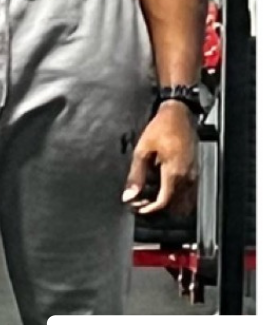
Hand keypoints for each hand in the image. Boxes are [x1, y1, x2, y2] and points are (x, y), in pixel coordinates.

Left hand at [122, 101, 198, 215]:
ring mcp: (194, 176)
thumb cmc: (161, 129)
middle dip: (155, 207)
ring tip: (148, 197)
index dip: (149, 209)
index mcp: (174, 174)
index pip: (163, 202)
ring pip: (182, 201)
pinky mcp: (195, 172)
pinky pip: (187, 193)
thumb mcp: (143, 150)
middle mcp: (188, 178)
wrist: (180, 115)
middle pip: (173, 205)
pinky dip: (174, 197)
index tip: (136, 208)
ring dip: (165, 203)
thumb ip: (136, 175)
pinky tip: (160, 189)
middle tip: (139, 202)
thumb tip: (128, 195)